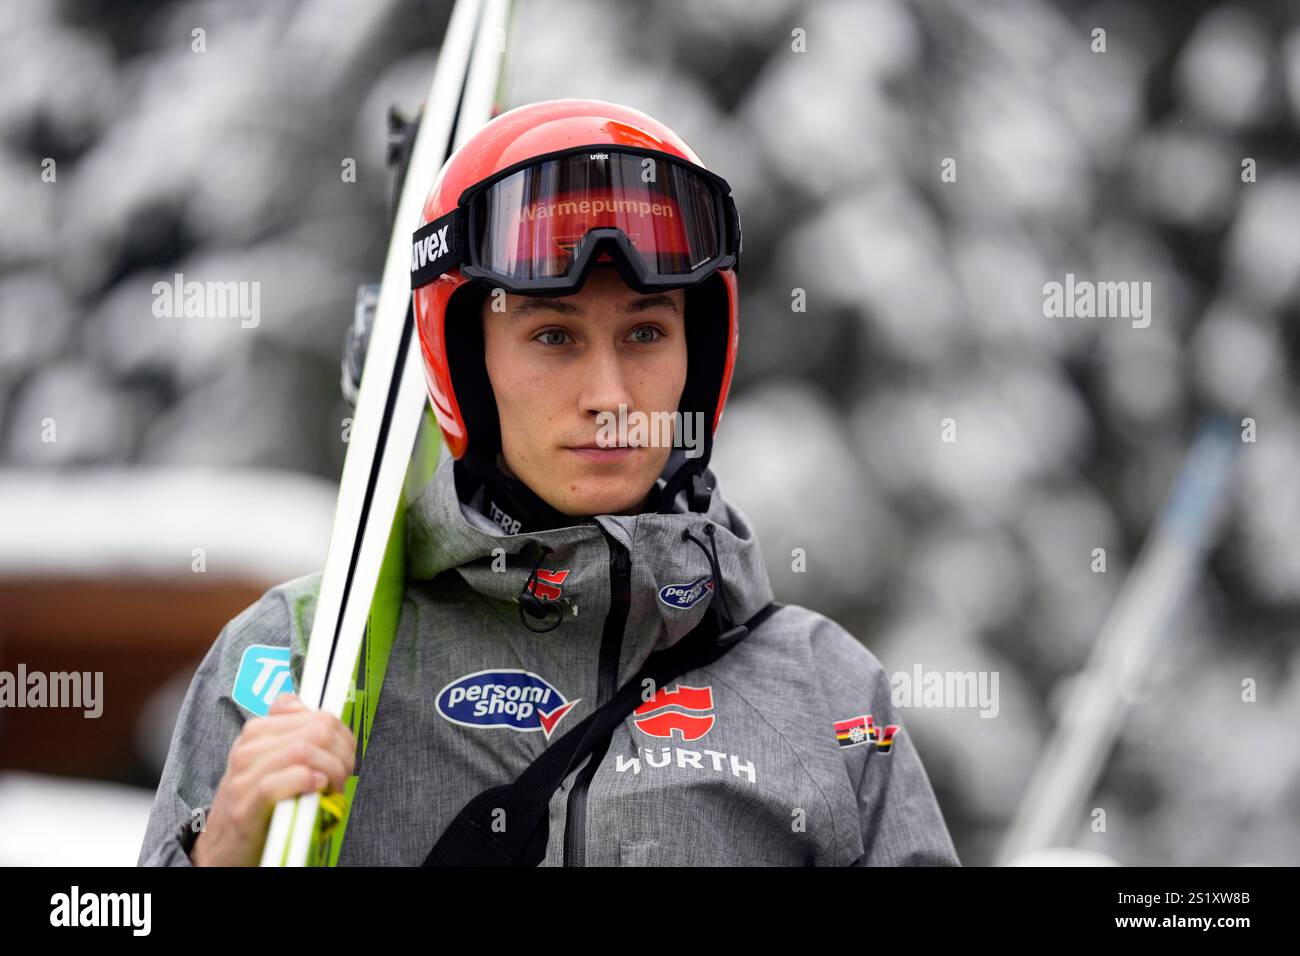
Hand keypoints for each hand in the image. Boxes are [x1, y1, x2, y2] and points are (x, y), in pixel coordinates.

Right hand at [191, 693, 355, 865]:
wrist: (222, 847)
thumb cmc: (258, 805)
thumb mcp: (273, 762)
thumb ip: (293, 735)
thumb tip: (311, 711)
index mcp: (257, 732)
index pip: (317, 717)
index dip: (343, 738)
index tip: (346, 758)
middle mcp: (247, 748)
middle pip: (316, 732)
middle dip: (341, 755)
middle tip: (343, 777)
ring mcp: (242, 776)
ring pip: (302, 751)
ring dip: (331, 771)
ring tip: (332, 789)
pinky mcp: (243, 806)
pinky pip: (277, 783)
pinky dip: (305, 783)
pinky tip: (316, 789)